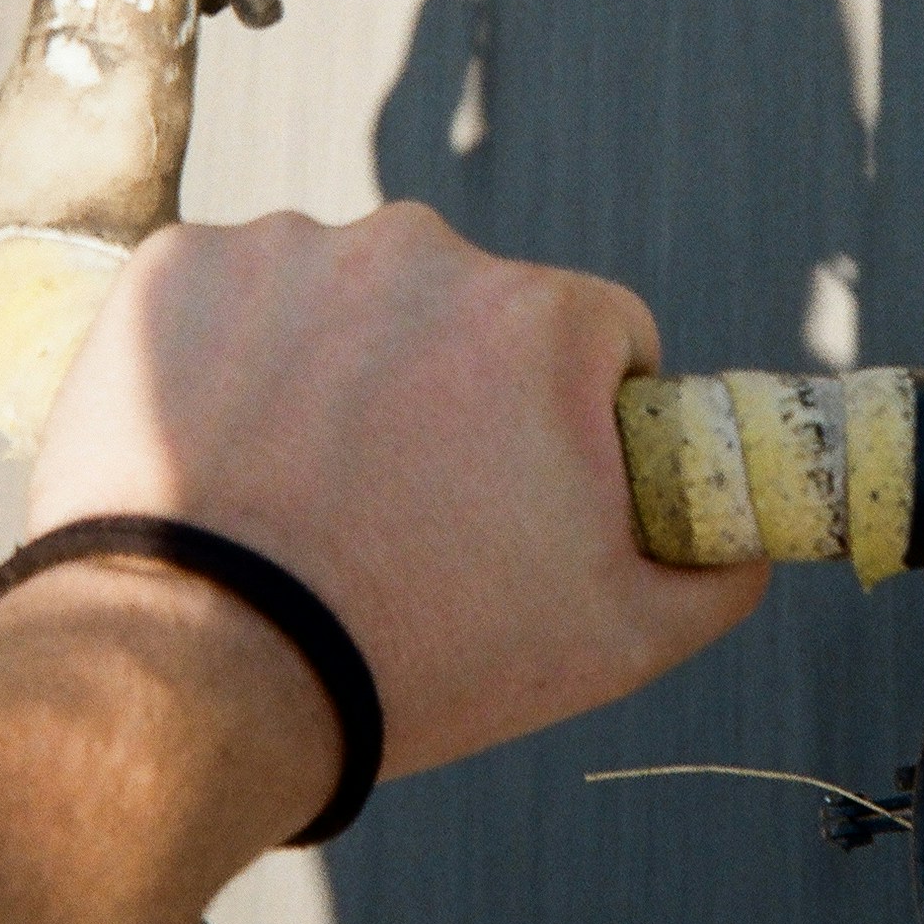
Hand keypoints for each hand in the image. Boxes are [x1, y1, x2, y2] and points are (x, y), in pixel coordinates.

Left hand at [24, 203, 765, 777]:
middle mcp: (418, 249)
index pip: (599, 338)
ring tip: (299, 489)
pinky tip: (222, 453)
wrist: (195, 674)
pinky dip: (230, 359)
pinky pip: (231, 297)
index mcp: (540, 314)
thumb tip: (747, 538)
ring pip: (345, 296)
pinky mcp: (175, 267)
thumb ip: (719, 570)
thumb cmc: (417, 656)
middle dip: (451, 387)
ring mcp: (285, 249)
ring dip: (338, 366)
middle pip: (468, 310)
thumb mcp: (618, 639)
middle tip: (403, 504)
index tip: (520, 490)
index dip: (574, 419)